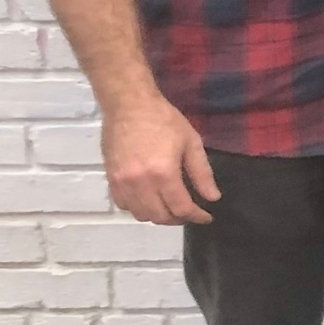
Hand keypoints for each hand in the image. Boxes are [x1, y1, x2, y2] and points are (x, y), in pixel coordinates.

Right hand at [101, 93, 219, 225]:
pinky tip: (150, 199)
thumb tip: (212, 198)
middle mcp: (140, 183)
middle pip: (160, 216)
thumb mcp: (191, 142)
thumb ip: (202, 173)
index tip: (206, 217)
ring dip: (158, 215)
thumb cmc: (164, 120)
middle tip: (190, 212)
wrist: (129, 105)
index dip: (196, 216)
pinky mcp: (110, 179)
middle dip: (178, 219)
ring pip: (140, 214)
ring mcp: (122, 183)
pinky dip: (139, 208)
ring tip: (171, 207)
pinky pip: (124, 205)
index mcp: (163, 173)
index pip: (181, 208)